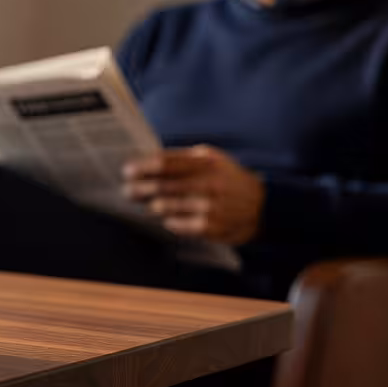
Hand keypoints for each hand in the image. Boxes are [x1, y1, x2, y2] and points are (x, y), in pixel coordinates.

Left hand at [122, 145, 264, 245]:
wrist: (260, 205)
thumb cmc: (227, 178)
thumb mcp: (211, 159)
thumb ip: (182, 158)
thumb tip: (146, 161)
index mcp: (206, 162)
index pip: (165, 163)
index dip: (142, 167)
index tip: (127, 171)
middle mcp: (208, 184)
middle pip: (161, 186)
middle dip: (139, 189)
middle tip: (127, 190)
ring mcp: (208, 207)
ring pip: (164, 207)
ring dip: (151, 205)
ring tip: (147, 203)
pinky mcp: (208, 227)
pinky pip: (175, 224)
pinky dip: (167, 220)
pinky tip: (167, 217)